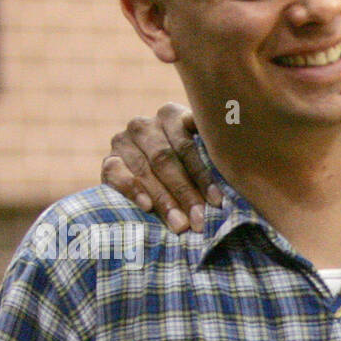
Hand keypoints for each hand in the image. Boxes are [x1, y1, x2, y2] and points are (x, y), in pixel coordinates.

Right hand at [100, 103, 217, 232]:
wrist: (149, 176)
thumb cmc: (188, 170)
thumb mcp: (203, 158)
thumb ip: (213, 158)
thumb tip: (232, 182)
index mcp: (172, 115)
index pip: (187, 146)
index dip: (203, 176)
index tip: (217, 202)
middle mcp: (145, 124)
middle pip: (166, 159)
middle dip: (185, 193)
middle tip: (199, 220)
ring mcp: (123, 140)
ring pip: (145, 169)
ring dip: (163, 199)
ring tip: (180, 224)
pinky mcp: (108, 159)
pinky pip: (116, 173)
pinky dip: (132, 190)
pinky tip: (147, 207)